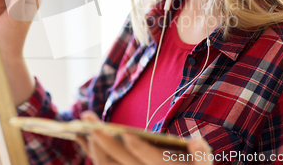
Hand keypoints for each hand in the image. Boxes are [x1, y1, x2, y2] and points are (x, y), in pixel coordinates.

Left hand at [75, 111, 212, 164]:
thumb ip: (201, 155)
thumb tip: (196, 141)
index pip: (151, 160)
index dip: (140, 149)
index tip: (127, 136)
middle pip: (120, 162)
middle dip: (104, 142)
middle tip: (90, 121)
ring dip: (93, 148)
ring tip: (83, 125)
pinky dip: (91, 152)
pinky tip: (81, 138)